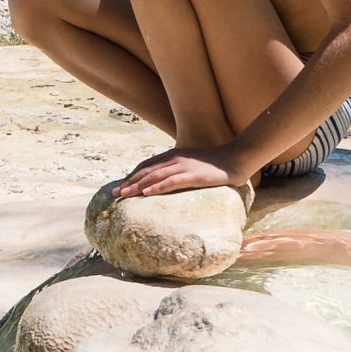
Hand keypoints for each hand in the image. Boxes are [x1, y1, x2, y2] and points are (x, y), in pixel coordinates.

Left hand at [114, 144, 248, 197]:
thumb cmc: (214, 164)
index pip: (146, 166)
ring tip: (124, 195)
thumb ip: (178, 171)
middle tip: (114, 194)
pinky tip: (147, 194)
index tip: (119, 186)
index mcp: (172, 156)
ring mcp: (183, 166)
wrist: (236, 158)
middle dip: (129, 182)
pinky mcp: (193, 175)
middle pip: (146, 171)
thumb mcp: (191, 165)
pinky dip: (157, 187)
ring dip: (137, 186)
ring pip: (154, 176)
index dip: (131, 176)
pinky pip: (171, 181)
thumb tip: (165, 183)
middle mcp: (174, 159)